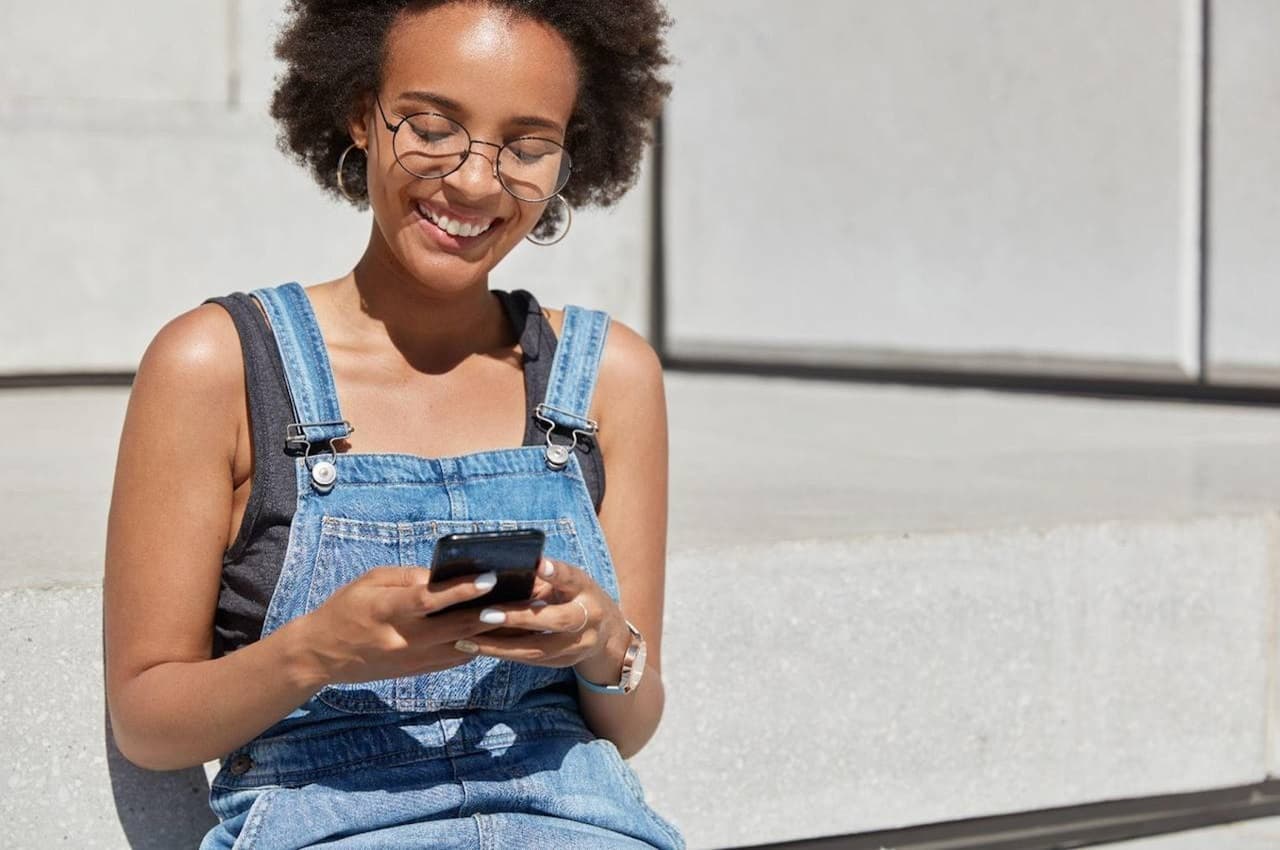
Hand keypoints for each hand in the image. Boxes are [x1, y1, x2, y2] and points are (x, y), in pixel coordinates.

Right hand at [296, 565, 506, 685]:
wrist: (323, 654)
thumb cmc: (347, 608)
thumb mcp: (370, 581)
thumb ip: (408, 577)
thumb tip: (447, 575)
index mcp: (388, 610)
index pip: (430, 600)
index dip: (461, 590)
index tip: (491, 578)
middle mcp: (405, 638)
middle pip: (458, 627)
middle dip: (495, 612)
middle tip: (526, 597)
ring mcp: (414, 659)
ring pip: (464, 646)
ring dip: (495, 631)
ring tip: (524, 613)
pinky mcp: (419, 670)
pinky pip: (458, 658)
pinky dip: (480, 644)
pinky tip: (500, 630)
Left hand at [451, 557, 629, 684]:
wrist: (606, 633)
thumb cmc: (574, 596)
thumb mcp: (565, 583)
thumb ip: (540, 579)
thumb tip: (495, 576)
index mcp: (585, 588)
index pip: (571, 578)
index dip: (555, 572)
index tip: (537, 563)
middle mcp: (589, 617)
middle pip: (557, 620)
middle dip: (519, 618)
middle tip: (483, 615)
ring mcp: (580, 644)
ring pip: (540, 650)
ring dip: (501, 646)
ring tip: (467, 639)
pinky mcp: (566, 662)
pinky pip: (531, 661)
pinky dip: (504, 654)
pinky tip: (477, 648)